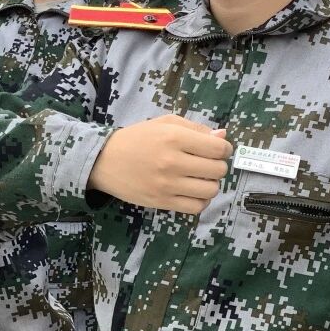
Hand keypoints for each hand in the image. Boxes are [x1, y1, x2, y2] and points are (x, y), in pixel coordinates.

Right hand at [90, 116, 231, 214]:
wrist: (104, 160)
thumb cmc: (138, 138)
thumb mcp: (165, 123)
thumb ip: (196, 128)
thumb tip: (223, 136)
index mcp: (174, 137)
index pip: (218, 148)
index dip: (225, 149)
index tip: (218, 149)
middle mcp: (173, 162)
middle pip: (217, 170)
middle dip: (218, 166)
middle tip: (208, 163)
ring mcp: (167, 185)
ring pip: (210, 190)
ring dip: (211, 184)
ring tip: (201, 178)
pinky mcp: (161, 202)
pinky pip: (195, 207)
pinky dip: (201, 200)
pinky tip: (193, 191)